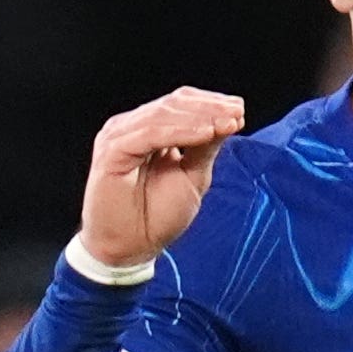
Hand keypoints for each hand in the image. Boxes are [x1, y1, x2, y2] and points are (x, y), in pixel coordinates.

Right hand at [76, 87, 244, 270]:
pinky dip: (180, 132)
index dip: (210, 103)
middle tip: (237, 112)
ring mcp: (119, 137)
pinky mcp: (112, 151)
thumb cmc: (156, 217)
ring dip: (199, 117)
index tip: (240, 109)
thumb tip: (229, 119)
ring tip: (226, 122)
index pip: (180, 104)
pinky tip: (205, 133)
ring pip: (163, 115)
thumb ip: (206, 148)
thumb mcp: (192, 177)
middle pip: (173, 105)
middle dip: (209, 107)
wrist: (130, 248)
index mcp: (148, 130)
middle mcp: (131, 128)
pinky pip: (150, 134)